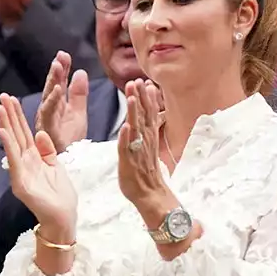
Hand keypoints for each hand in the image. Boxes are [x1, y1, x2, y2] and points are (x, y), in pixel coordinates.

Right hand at [0, 92, 76, 238]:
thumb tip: (39, 134)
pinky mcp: (21, 182)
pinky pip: (14, 161)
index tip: (12, 99)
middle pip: (16, 134)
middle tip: (2, 95)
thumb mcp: (57, 166)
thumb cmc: (61, 196)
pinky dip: (9, 146)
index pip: (24, 132)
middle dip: (9, 114)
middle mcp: (25, 162)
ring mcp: (21, 172)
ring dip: (6, 125)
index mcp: (34, 157)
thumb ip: (48, 150)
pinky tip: (4, 132)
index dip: (18, 116)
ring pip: (13, 144)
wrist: (62, 218)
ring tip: (0, 108)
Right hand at [34, 52, 88, 152]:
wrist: (69, 164)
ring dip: (52, 80)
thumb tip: (80, 72)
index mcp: (56, 106)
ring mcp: (47, 119)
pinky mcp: (48, 129)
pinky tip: (58, 89)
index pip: (58, 83)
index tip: (64, 54)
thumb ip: (78, 94)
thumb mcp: (78, 113)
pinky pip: (49, 113)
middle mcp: (49, 110)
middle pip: (52, 87)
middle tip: (60, 56)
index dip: (61, 70)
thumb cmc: (69, 141)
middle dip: (55, 71)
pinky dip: (52, 100)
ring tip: (57, 66)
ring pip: (48, 97)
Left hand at [116, 79, 174, 222]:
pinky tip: (126, 126)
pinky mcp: (128, 161)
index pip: (148, 113)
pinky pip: (127, 148)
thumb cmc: (145, 171)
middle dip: (140, 98)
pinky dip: (127, 137)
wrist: (150, 194)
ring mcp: (137, 150)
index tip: (143, 80)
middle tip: (137, 81)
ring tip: (133, 97)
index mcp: (148, 136)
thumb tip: (145, 115)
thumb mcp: (147, 147)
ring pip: (136, 128)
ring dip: (135, 112)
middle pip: (143, 116)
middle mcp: (145, 141)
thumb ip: (146, 130)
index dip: (145, 97)